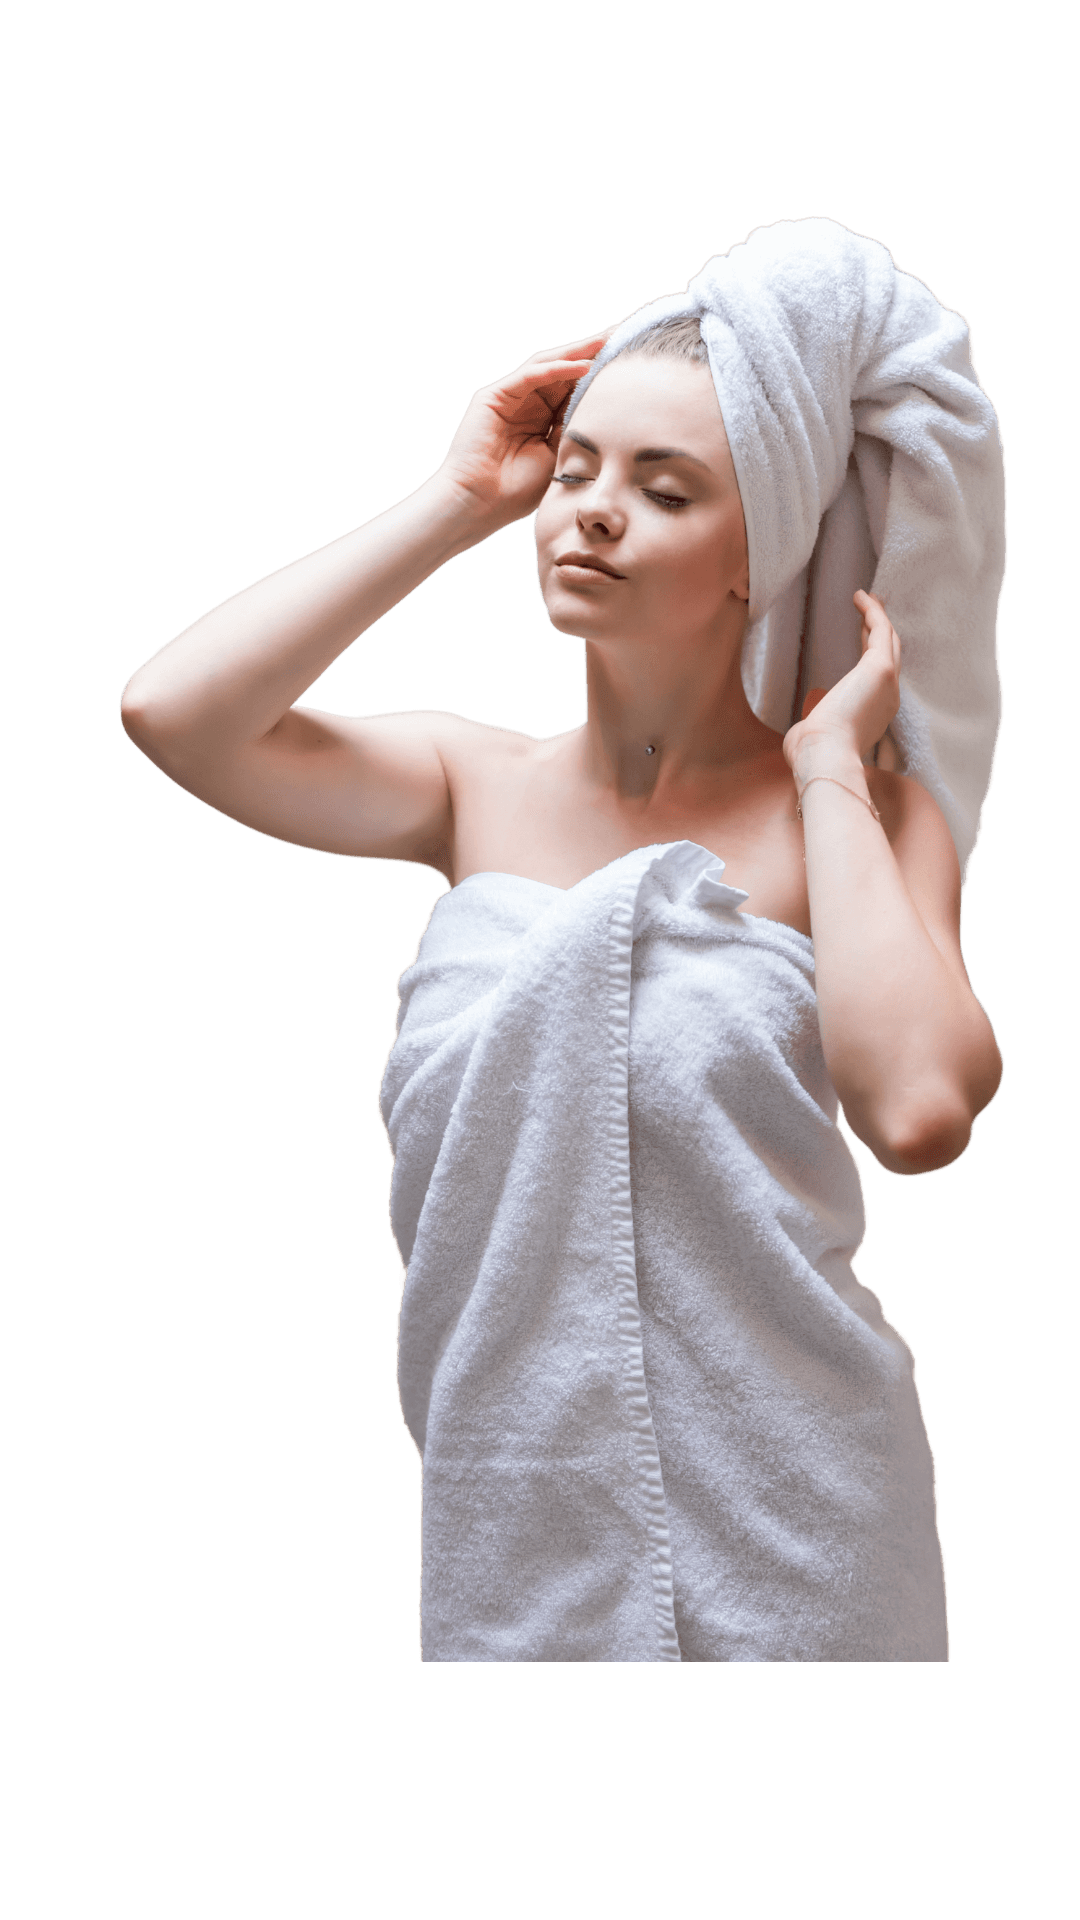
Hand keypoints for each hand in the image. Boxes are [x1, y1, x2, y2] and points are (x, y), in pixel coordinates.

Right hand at [435, 333, 608, 531]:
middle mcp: (527, 403)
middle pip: (564, 369)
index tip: (632, 362)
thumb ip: (577, 432)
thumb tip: (614, 416)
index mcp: (543, 420)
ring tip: (607, 341)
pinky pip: (529, 375)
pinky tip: (582, 366)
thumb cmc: (516, 493)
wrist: (477, 506)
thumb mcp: (560, 458)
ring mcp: (509, 397)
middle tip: (625, 335)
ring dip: (578, 352)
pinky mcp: (493, 396)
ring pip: (548, 365)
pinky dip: (556, 370)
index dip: (601, 374)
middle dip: (593, 353)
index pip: (575, 388)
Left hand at [783, 591, 900, 781]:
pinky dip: (873, 612)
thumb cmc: (814, 755)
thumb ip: (813, 729)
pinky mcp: (880, 668)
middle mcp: (888, 698)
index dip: (871, 654)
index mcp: (875, 716)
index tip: (863, 637)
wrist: (825, 757)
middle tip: (873, 612)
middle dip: (881, 632)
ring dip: (878, 617)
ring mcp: (888, 682)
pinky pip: (881, 630)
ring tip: (868, 599)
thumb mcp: (814, 739)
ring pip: (888, 640)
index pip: (877, 678)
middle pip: (890, 655)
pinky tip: (860, 597)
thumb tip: (803, 729)